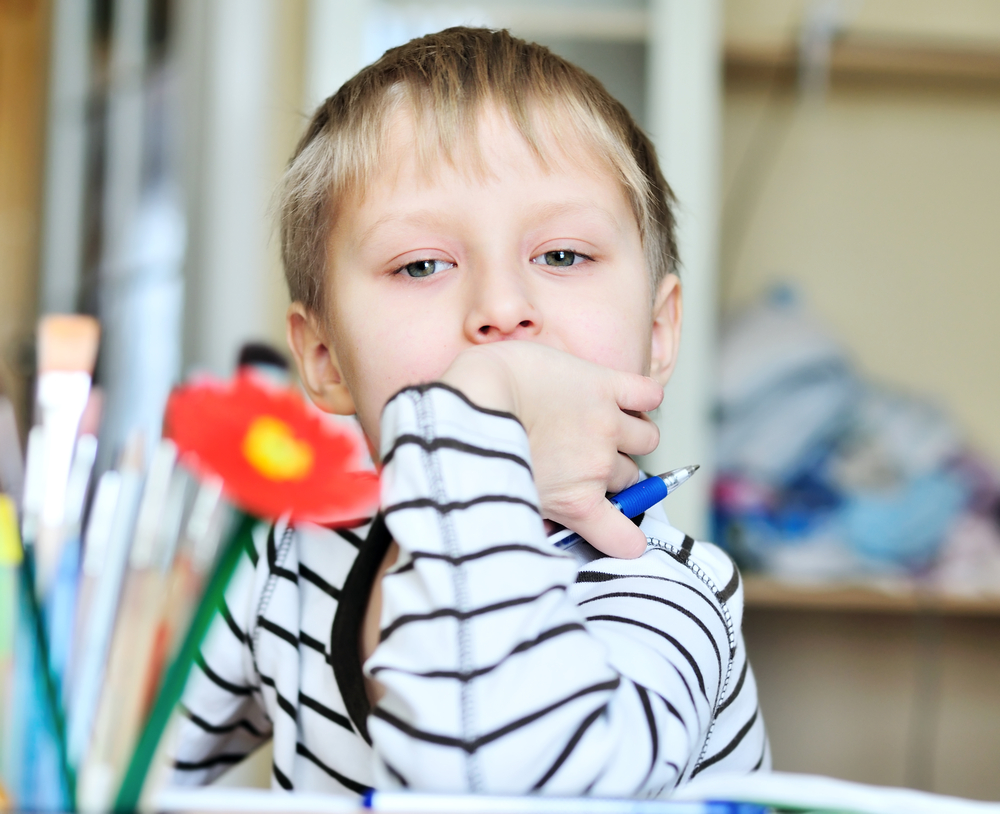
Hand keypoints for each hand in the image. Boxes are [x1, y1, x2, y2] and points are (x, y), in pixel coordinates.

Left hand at [440, 342, 662, 557]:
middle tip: (584, 458)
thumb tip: (541, 524)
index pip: (626, 540)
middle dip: (613, 472)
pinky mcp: (605, 385)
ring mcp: (606, 424)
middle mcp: (598, 467)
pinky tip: (627, 398)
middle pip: (630, 478)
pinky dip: (645, 398)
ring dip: (632, 435)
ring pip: (647, 439)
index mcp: (576, 502)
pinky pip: (650, 395)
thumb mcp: (506, 498)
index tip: (618, 527)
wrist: (475, 397)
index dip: (626, 536)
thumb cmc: (477, 447)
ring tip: (604, 425)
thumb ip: (535, 515)